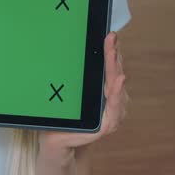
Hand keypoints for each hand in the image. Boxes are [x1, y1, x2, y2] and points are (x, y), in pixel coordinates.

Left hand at [39, 32, 127, 157]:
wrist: (56, 140)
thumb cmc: (65, 115)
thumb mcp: (70, 93)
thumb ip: (77, 77)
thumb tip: (72, 46)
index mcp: (106, 93)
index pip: (111, 68)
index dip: (112, 52)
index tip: (110, 34)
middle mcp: (113, 102)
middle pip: (115, 75)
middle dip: (113, 55)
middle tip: (111, 37)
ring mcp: (112, 114)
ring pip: (115, 88)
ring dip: (115, 69)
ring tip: (114, 54)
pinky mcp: (107, 126)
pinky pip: (113, 107)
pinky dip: (116, 93)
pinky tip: (119, 80)